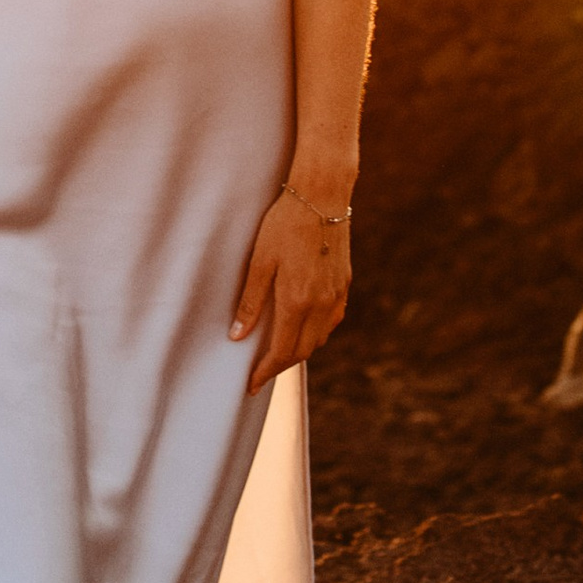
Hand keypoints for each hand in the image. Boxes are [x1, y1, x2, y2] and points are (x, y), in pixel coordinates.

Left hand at [228, 190, 351, 390]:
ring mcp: (336, 296)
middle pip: (302, 351)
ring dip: (299, 350)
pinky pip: (332, 321)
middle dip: (280, 366)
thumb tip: (237, 336)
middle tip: (260, 373)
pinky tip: (305, 328)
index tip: (251, 385)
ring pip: (320, 338)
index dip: (265, 371)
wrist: (323, 196)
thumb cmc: (284, 224)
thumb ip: (250, 301)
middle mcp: (321, 305)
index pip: (282, 352)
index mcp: (297, 301)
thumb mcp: (260, 260)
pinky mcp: (344, 285)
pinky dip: (317, 333)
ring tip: (278, 352)